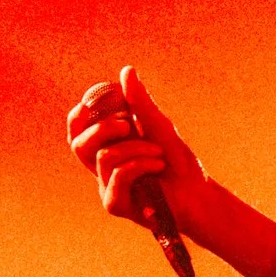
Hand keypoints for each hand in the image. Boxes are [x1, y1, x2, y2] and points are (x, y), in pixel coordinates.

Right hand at [65, 67, 208, 237]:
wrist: (199, 194)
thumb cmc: (179, 163)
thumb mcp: (159, 126)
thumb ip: (140, 102)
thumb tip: (126, 71)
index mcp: (109, 149)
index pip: (79, 135)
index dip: (76, 120)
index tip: (87, 104)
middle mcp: (104, 170)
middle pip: (79, 146)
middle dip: (101, 128)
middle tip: (126, 123)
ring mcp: (108, 188)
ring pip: (105, 157)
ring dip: (136, 149)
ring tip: (159, 152)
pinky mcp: (117, 205)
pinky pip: (117, 177)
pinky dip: (139, 165)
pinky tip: (158, 166)